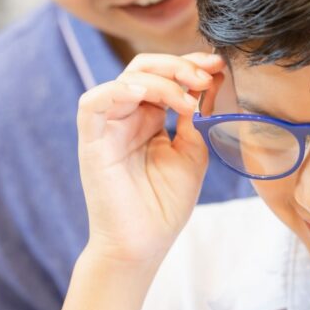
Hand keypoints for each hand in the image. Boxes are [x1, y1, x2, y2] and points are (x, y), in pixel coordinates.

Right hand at [76, 52, 224, 267]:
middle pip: (144, 68)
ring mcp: (108, 127)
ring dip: (160, 80)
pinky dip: (117, 91)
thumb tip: (208, 82)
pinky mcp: (92, 141)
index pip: (164, 75)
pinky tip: (144, 95)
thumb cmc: (164, 205)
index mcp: (148, 119)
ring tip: (187, 100)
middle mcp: (126, 117)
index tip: (217, 65)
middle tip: (204, 77)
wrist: (143, 245)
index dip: (189, 64)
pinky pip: (93, 103)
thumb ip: (195, 119)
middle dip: (178, 66)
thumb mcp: (192, 154)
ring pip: (125, 79)